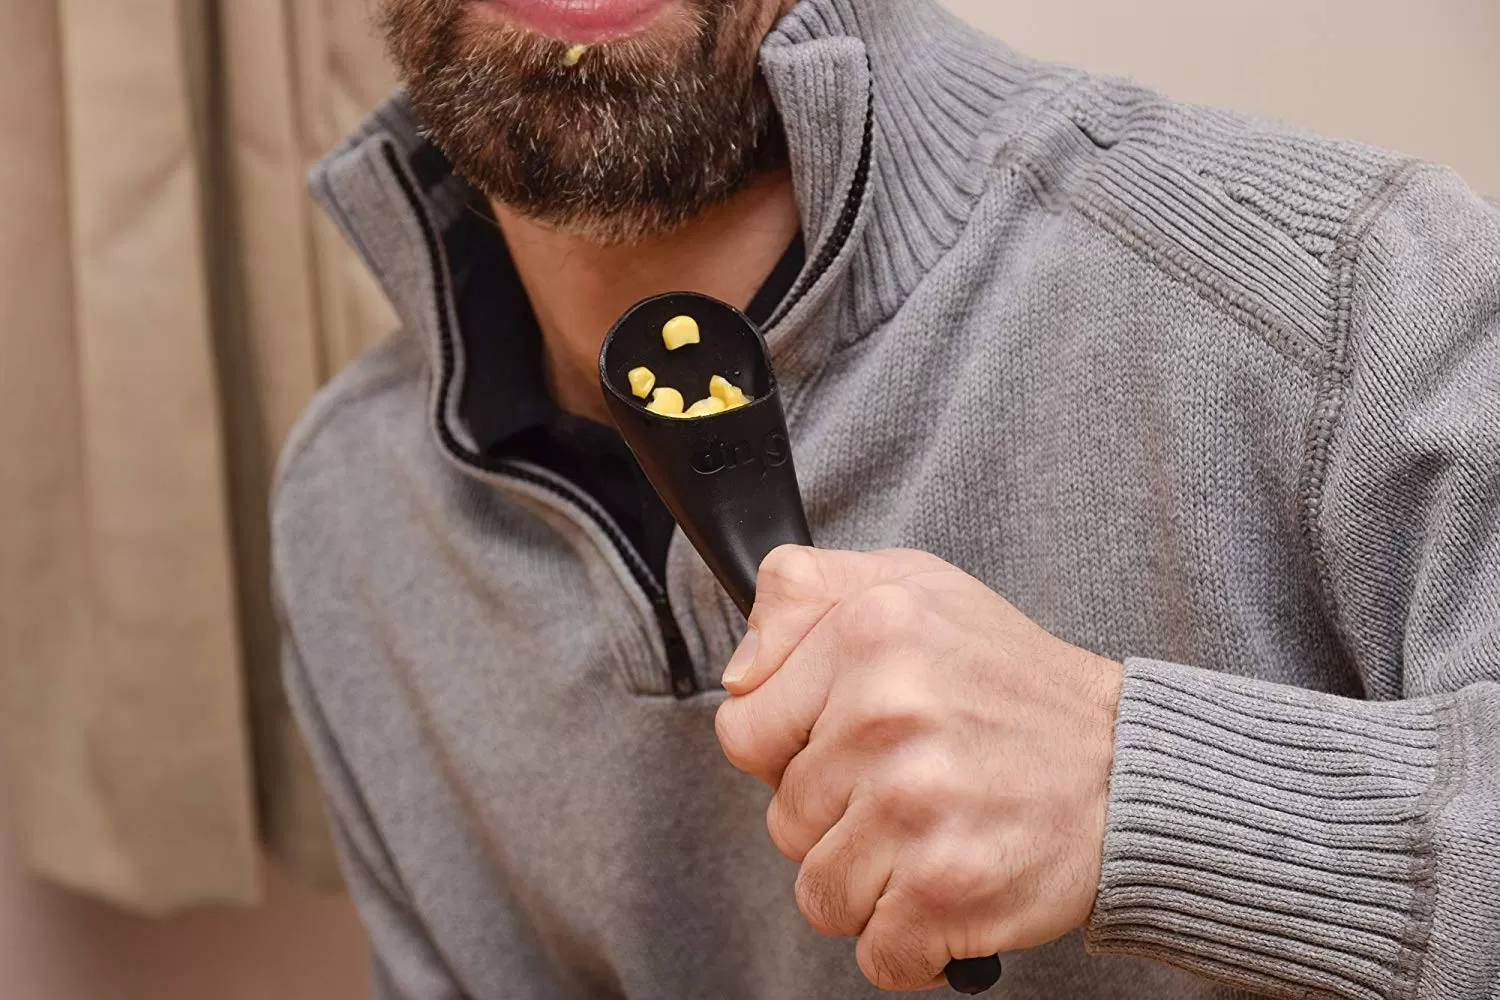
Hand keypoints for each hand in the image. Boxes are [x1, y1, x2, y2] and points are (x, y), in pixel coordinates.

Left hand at [714, 546, 1123, 991]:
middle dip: (838, 818)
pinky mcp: (947, 889)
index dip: (789, 750)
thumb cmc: (1013, 684)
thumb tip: (739, 671)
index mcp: (867, 632)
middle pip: (784, 819)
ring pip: (820, 892)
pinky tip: (950, 886)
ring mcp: (914, 805)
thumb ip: (806, 594)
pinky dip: (912, 941)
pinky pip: (876, 953)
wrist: (1131, 767)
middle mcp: (885, 713)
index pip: (742, 730)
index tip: (845, 747)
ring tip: (930, 837)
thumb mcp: (914, 587)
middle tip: (911, 788)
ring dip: (872, 883)